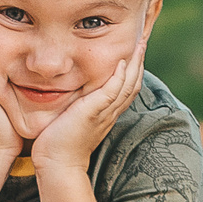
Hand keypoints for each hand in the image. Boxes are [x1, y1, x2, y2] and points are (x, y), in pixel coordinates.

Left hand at [27, 21, 149, 174]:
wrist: (56, 163)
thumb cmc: (58, 142)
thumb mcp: (71, 116)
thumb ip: (76, 102)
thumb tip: (70, 88)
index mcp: (107, 110)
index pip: (126, 84)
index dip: (134, 65)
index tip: (136, 46)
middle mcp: (110, 111)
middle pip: (134, 81)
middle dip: (140, 59)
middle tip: (145, 37)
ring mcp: (104, 113)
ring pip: (128, 85)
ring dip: (136, 63)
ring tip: (141, 42)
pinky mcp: (93, 113)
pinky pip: (112, 92)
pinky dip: (120, 77)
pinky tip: (123, 61)